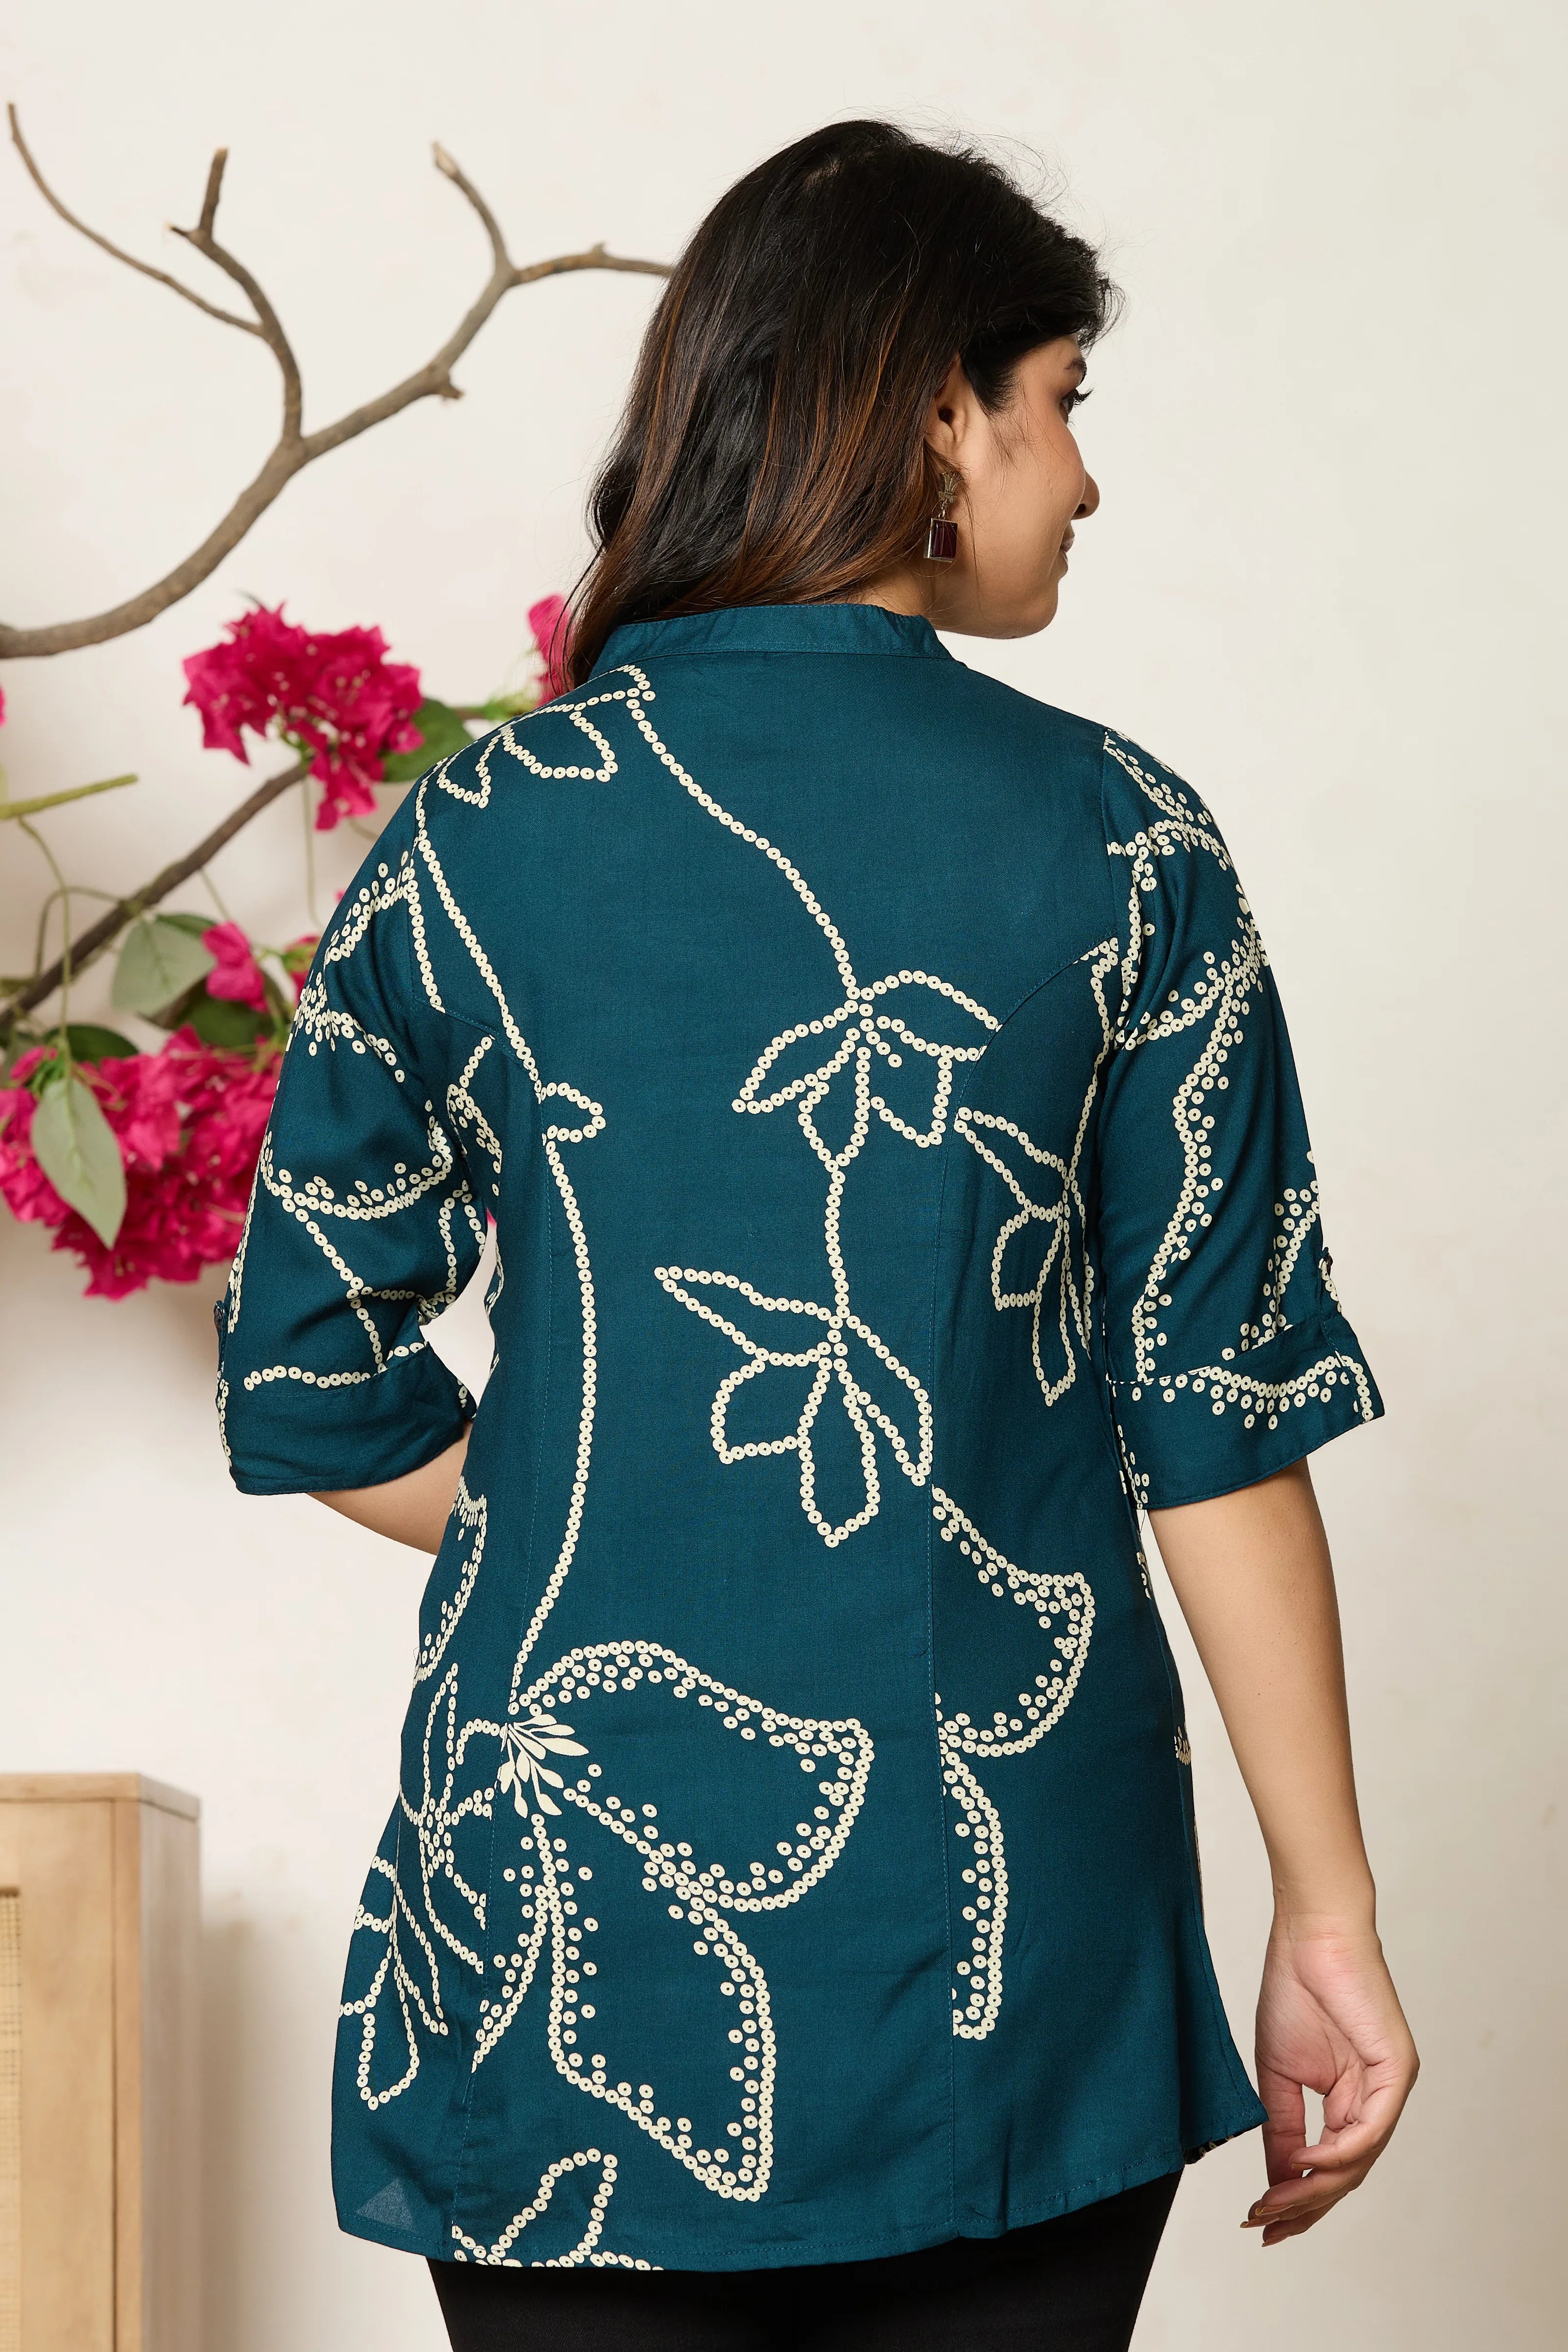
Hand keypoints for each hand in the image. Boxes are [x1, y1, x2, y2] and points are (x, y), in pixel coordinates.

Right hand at [1245, 1918, 1417, 2246]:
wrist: (1309, 1934)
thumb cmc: (1294, 1988)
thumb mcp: (1277, 2074)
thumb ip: (1283, 2129)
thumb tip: (1278, 2182)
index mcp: (1350, 2099)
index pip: (1330, 2166)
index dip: (1297, 2199)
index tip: (1259, 2219)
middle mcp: (1375, 2100)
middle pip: (1346, 2174)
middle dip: (1304, 2205)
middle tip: (1265, 2223)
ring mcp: (1390, 2087)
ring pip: (1360, 2160)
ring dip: (1316, 2188)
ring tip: (1276, 2201)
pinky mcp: (1397, 2070)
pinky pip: (1372, 2128)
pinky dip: (1339, 2152)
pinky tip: (1306, 2163)